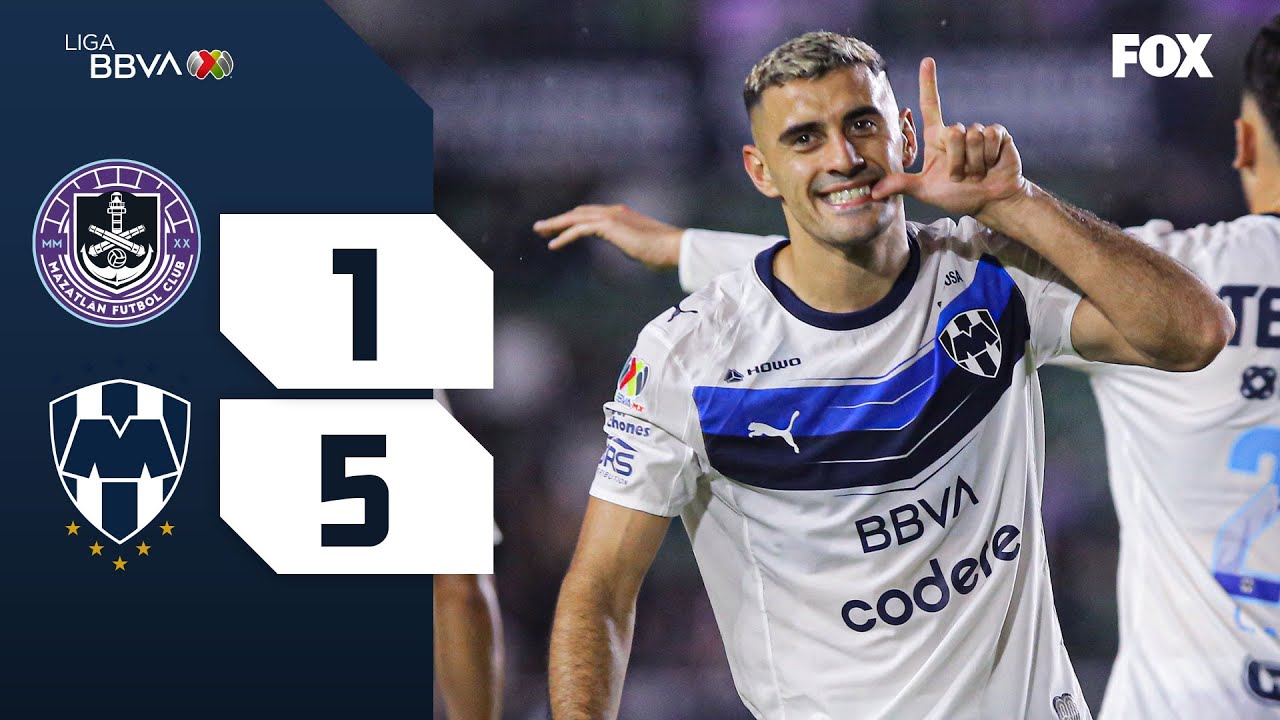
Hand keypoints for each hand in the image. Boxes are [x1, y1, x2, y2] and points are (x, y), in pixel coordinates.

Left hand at [534, 204, 682, 269]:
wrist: (673, 247)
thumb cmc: (662, 252)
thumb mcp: (641, 246)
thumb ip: (632, 244)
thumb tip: (633, 251)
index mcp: (621, 214)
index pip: (590, 214)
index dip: (572, 220)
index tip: (558, 228)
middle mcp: (613, 211)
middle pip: (578, 213)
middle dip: (558, 220)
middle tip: (541, 228)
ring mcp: (611, 216)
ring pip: (575, 218)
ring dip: (555, 225)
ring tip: (539, 233)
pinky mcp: (609, 226)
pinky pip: (579, 229)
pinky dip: (564, 236)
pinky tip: (553, 245)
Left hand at [871, 58, 1028, 218]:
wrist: (990, 200)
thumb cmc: (957, 195)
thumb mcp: (925, 191)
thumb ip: (901, 186)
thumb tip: (873, 193)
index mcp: (936, 138)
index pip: (930, 105)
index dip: (928, 82)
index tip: (927, 60)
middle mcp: (955, 132)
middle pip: (954, 131)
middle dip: (957, 160)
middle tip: (961, 176)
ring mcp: (978, 132)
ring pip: (973, 136)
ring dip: (974, 162)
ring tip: (976, 173)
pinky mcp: (998, 134)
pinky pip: (991, 137)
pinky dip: (990, 156)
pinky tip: (991, 164)